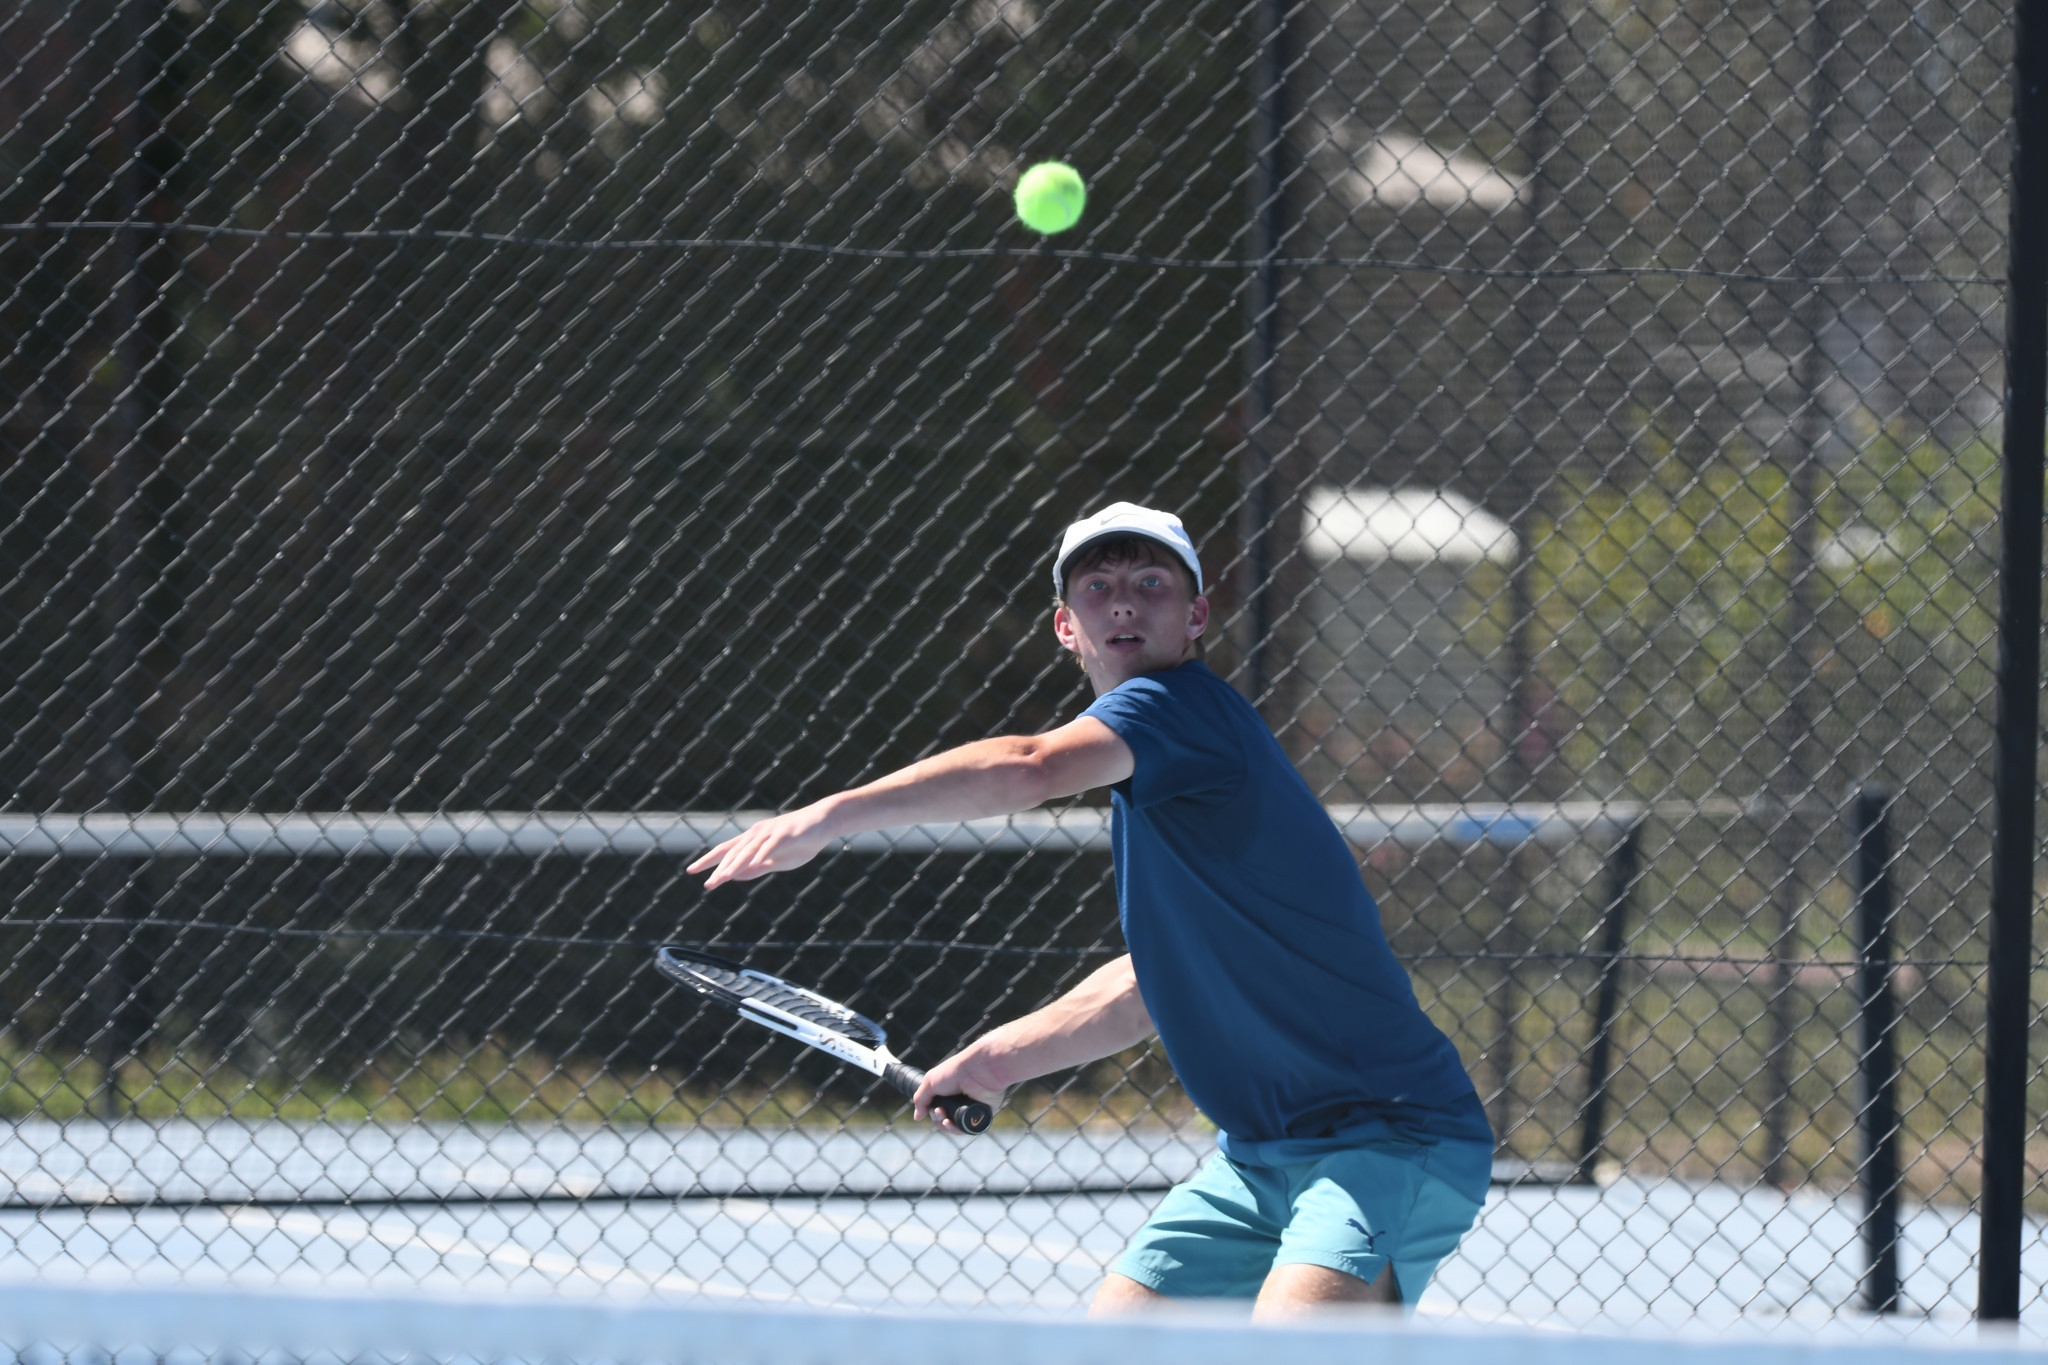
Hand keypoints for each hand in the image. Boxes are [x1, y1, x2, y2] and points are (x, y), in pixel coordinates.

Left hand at [686, 805, 834, 887]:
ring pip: (748, 850)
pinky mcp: (786, 834)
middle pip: (733, 851)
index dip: (708, 860)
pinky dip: (761, 855)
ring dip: (735, 865)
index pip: (725, 850)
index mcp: (753, 840)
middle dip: (718, 868)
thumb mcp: (777, 860)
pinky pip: (771, 846)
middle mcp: (757, 833)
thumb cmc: (801, 841)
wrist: (825, 821)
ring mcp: (771, 832)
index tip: (691, 871)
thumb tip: (733, 876)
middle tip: (707, 883)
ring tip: (723, 877)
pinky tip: (753, 864)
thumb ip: (756, 868)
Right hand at [911, 1047, 1010, 1133]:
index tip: (932, 1108)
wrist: (978, 1070)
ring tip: (945, 1118)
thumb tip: (917, 1117)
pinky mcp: (981, 1115)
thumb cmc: (955, 1072)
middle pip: (944, 1120)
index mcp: (948, 1092)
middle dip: (937, 1119)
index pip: (936, 1110)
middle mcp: (959, 1101)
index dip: (931, 1113)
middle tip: (939, 1111)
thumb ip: (920, 1099)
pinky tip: (950, 1124)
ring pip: (954, 1127)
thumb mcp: (930, 1082)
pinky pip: (967, 1129)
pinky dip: (956, 1129)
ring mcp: (970, 1109)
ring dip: (945, 1126)